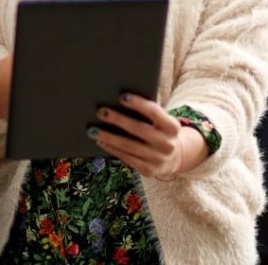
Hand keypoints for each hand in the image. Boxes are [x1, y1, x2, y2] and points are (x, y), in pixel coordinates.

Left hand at [88, 94, 202, 179]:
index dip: (138, 104)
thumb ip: (148, 112)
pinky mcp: (149, 170)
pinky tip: (101, 142)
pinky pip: (127, 158)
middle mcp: (168, 144)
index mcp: (172, 127)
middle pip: (138, 129)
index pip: (154, 112)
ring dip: (109, 137)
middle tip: (100, 111)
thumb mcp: (161, 121)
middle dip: (117, 119)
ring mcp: (159, 159)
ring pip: (129, 146)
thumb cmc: (160, 131)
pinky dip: (112, 149)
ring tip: (93, 130)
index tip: (121, 97)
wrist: (174, 157)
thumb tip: (120, 100)